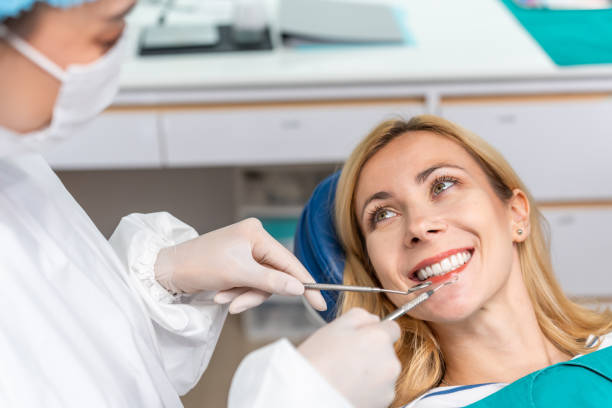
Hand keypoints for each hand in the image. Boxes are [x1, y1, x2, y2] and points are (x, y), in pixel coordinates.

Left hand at [155, 218, 325, 313]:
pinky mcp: (236, 264)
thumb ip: (271, 281)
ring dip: (244, 295)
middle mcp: (253, 239)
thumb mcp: (238, 274)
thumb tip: (299, 288)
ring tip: (224, 299)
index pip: (289, 261)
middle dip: (256, 293)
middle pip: (274, 275)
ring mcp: (245, 252)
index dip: (305, 283)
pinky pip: (249, 284)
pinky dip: (237, 293)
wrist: (168, 271)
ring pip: (261, 283)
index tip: (320, 302)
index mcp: (256, 233)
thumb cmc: (200, 265)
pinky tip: (221, 294)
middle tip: (238, 304)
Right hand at [298, 308, 400, 407]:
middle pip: (387, 351)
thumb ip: (359, 316)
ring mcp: (389, 386)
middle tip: (347, 357)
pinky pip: (380, 391)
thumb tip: (374, 319)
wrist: (308, 395)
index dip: (376, 331)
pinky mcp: (384, 403)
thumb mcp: (334, 327)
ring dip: (371, 372)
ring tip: (346, 375)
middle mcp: (390, 362)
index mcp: (379, 338)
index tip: (363, 338)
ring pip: (384, 372)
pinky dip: (369, 389)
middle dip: (372, 352)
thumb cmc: (318, 361)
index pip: (393, 328)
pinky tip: (350, 387)